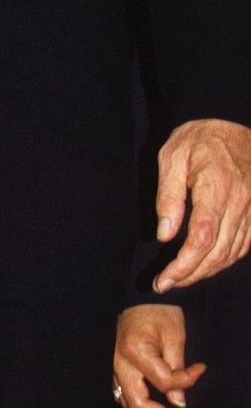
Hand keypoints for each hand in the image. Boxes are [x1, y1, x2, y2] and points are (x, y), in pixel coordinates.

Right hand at [112, 303, 203, 407]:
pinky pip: (121, 392)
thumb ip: (177, 370)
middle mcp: (119, 362)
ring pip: (127, 402)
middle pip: (139, 403)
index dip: (187, 381)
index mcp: (136, 352)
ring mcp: (112, 365)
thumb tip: (179, 401)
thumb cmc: (157, 312)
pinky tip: (152, 405)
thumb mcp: (175, 336)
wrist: (139, 297)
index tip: (201, 370)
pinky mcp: (113, 366)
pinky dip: (137, 403)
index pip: (164, 382)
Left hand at [152, 117, 250, 289]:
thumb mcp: (172, 157)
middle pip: (218, 252)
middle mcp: (240, 201)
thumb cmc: (197, 139)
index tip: (164, 279)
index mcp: (216, 186)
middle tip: (167, 283)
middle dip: (192, 274)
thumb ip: (168, 196)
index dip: (183, 266)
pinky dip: (225, 259)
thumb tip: (165, 235)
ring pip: (232, 253)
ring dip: (207, 271)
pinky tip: (206, 263)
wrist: (232, 124)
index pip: (201, 238)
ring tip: (182, 276)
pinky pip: (244, 245)